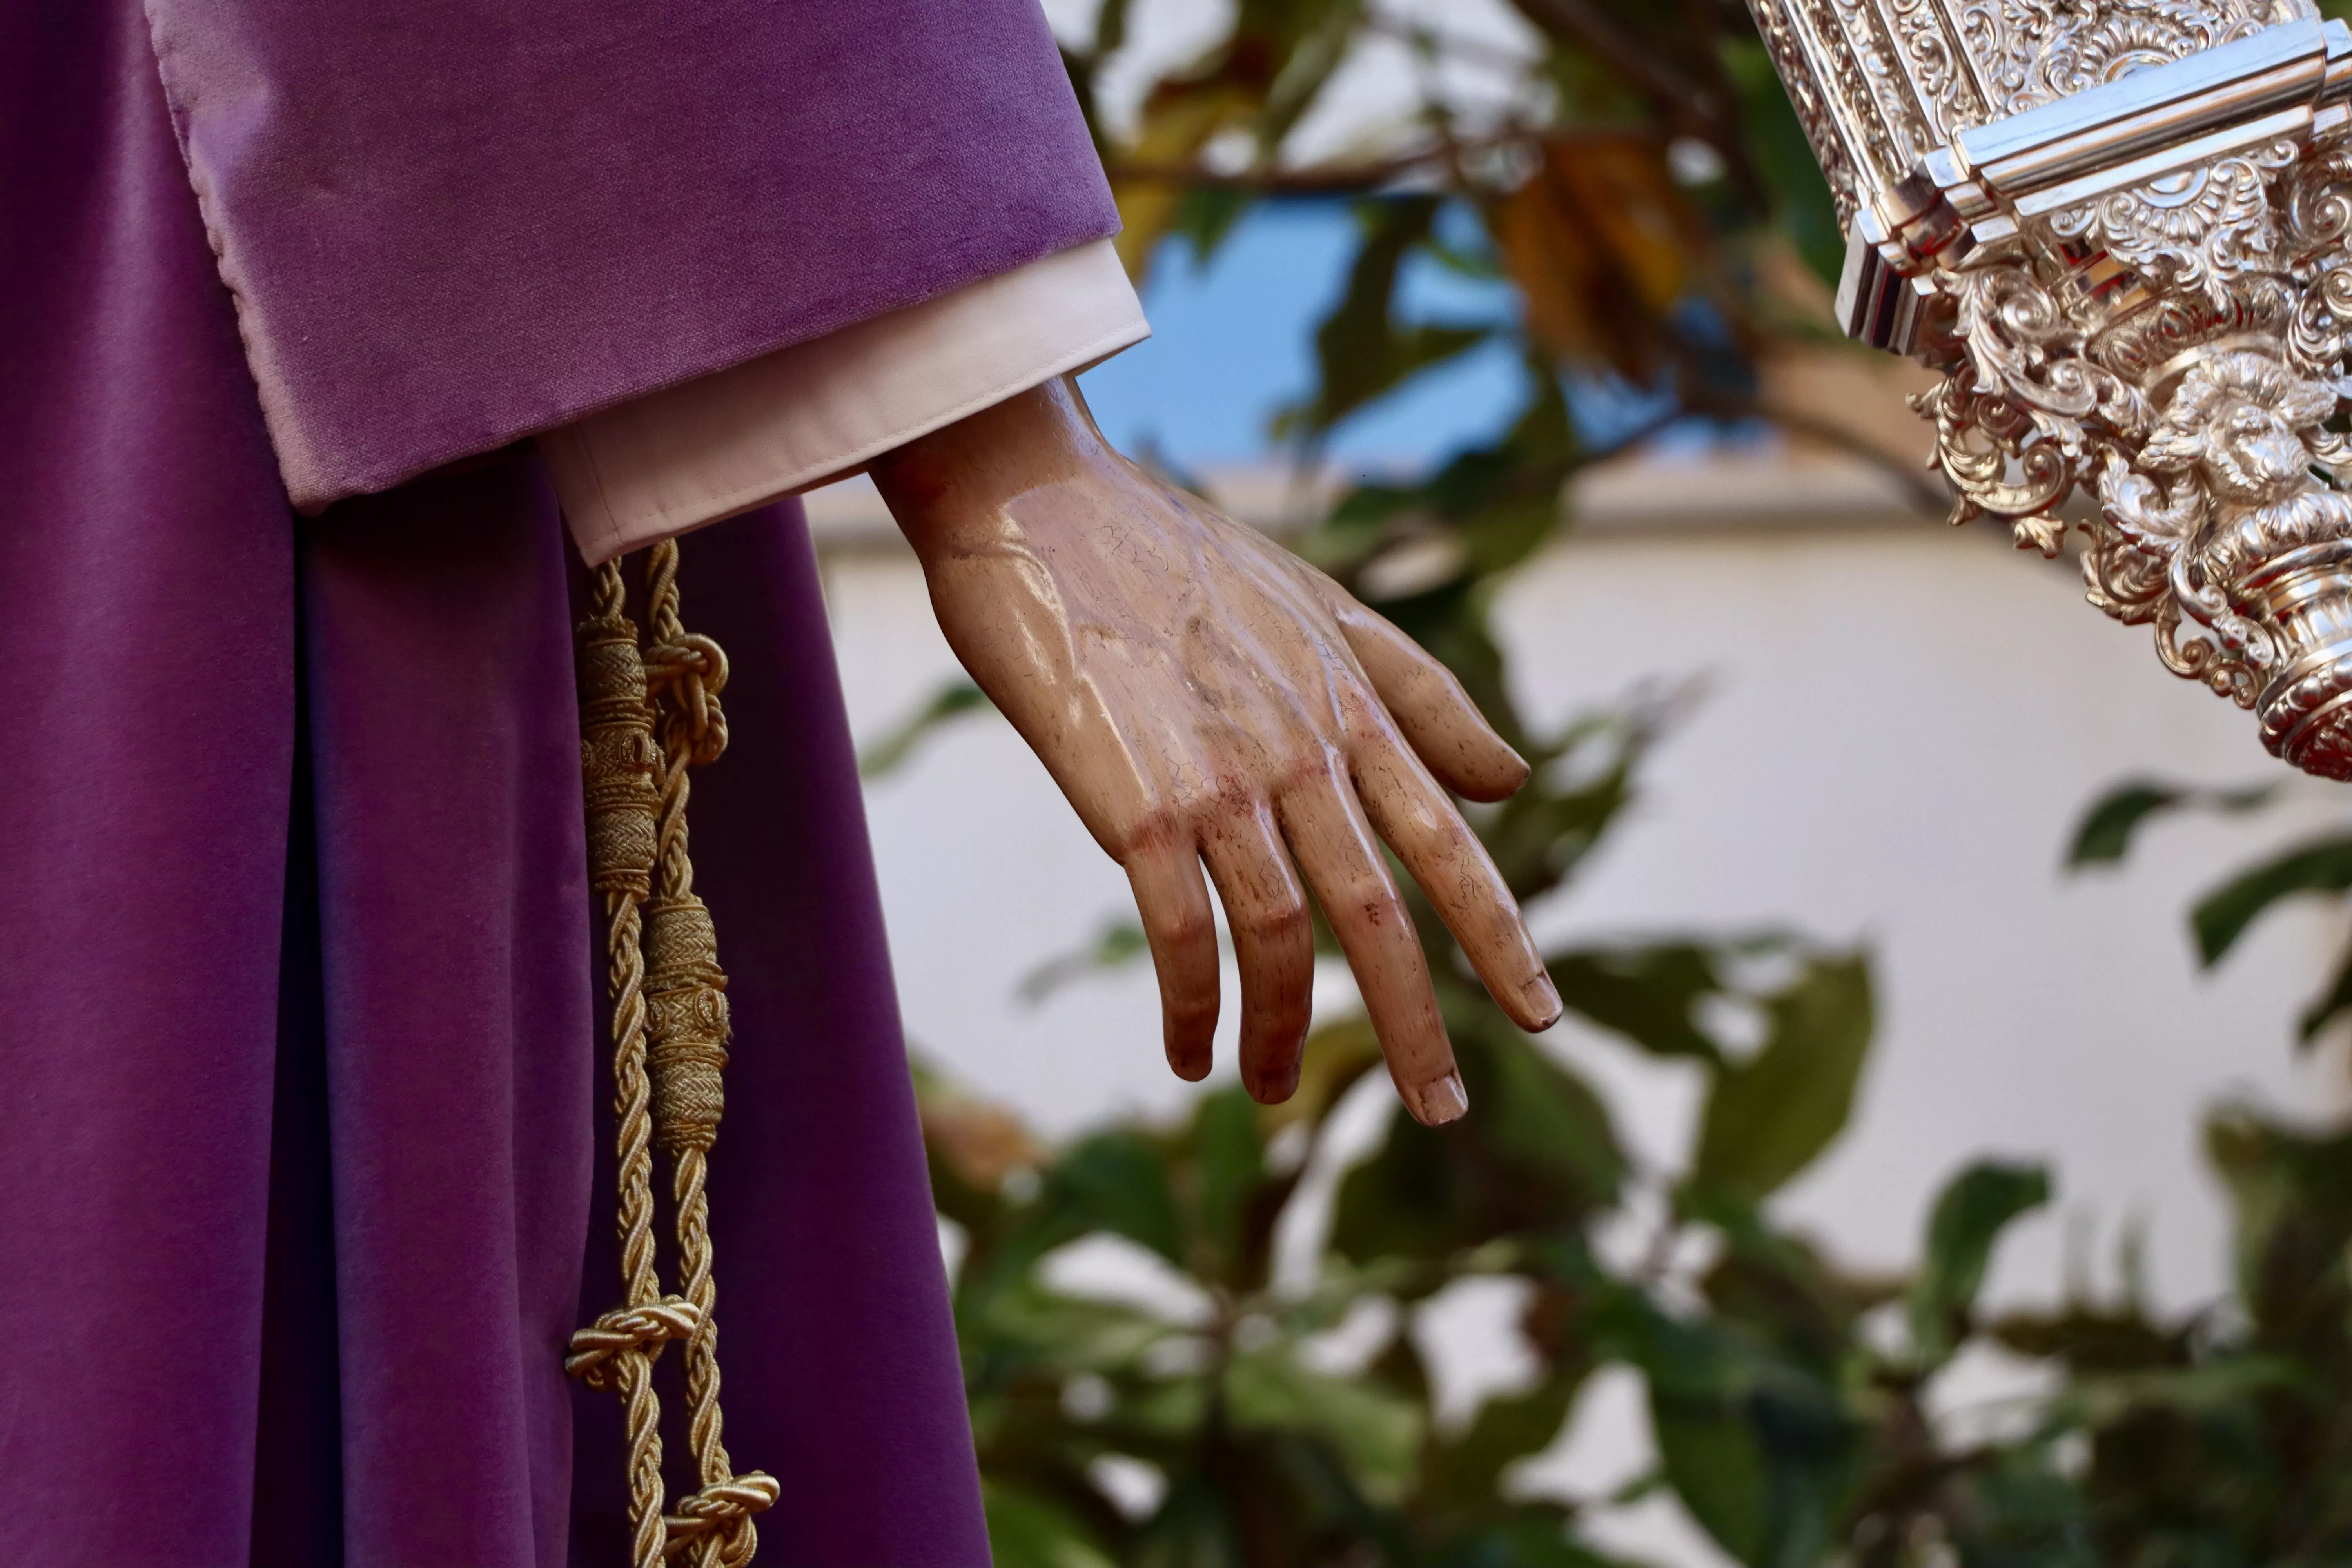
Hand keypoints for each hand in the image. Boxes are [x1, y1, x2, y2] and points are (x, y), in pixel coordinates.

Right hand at [869, 378, 1559, 1124]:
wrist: (1037, 501)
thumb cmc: (1168, 553)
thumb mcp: (1319, 605)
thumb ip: (1418, 695)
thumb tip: (1514, 780)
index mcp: (1347, 704)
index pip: (1447, 836)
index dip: (1499, 929)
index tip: (1542, 1011)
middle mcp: (1298, 749)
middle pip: (1379, 910)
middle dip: (1417, 1021)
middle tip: (1442, 1107)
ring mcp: (1218, 780)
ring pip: (1282, 938)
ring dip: (1280, 1032)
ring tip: (1271, 1095)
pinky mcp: (1133, 803)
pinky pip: (1183, 933)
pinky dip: (1193, 1005)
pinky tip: (1187, 1051)